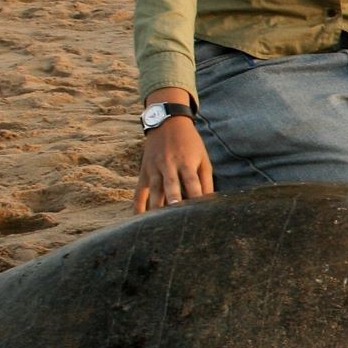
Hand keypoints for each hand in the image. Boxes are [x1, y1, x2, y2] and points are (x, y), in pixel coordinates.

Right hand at [134, 99, 212, 213]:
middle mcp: (168, 165)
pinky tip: (139, 220)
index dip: (196, 196)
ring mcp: (154, 169)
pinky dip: (138, 206)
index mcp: (186, 162)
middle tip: (174, 216)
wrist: (167, 123)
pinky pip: (139, 192)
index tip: (199, 211)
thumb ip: (206, 180)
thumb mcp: (202, 158)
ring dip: (156, 207)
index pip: (191, 182)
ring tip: (158, 225)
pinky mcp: (144, 172)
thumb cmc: (190, 144)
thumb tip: (210, 202)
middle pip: (170, 185)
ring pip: (153, 190)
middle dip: (172, 200)